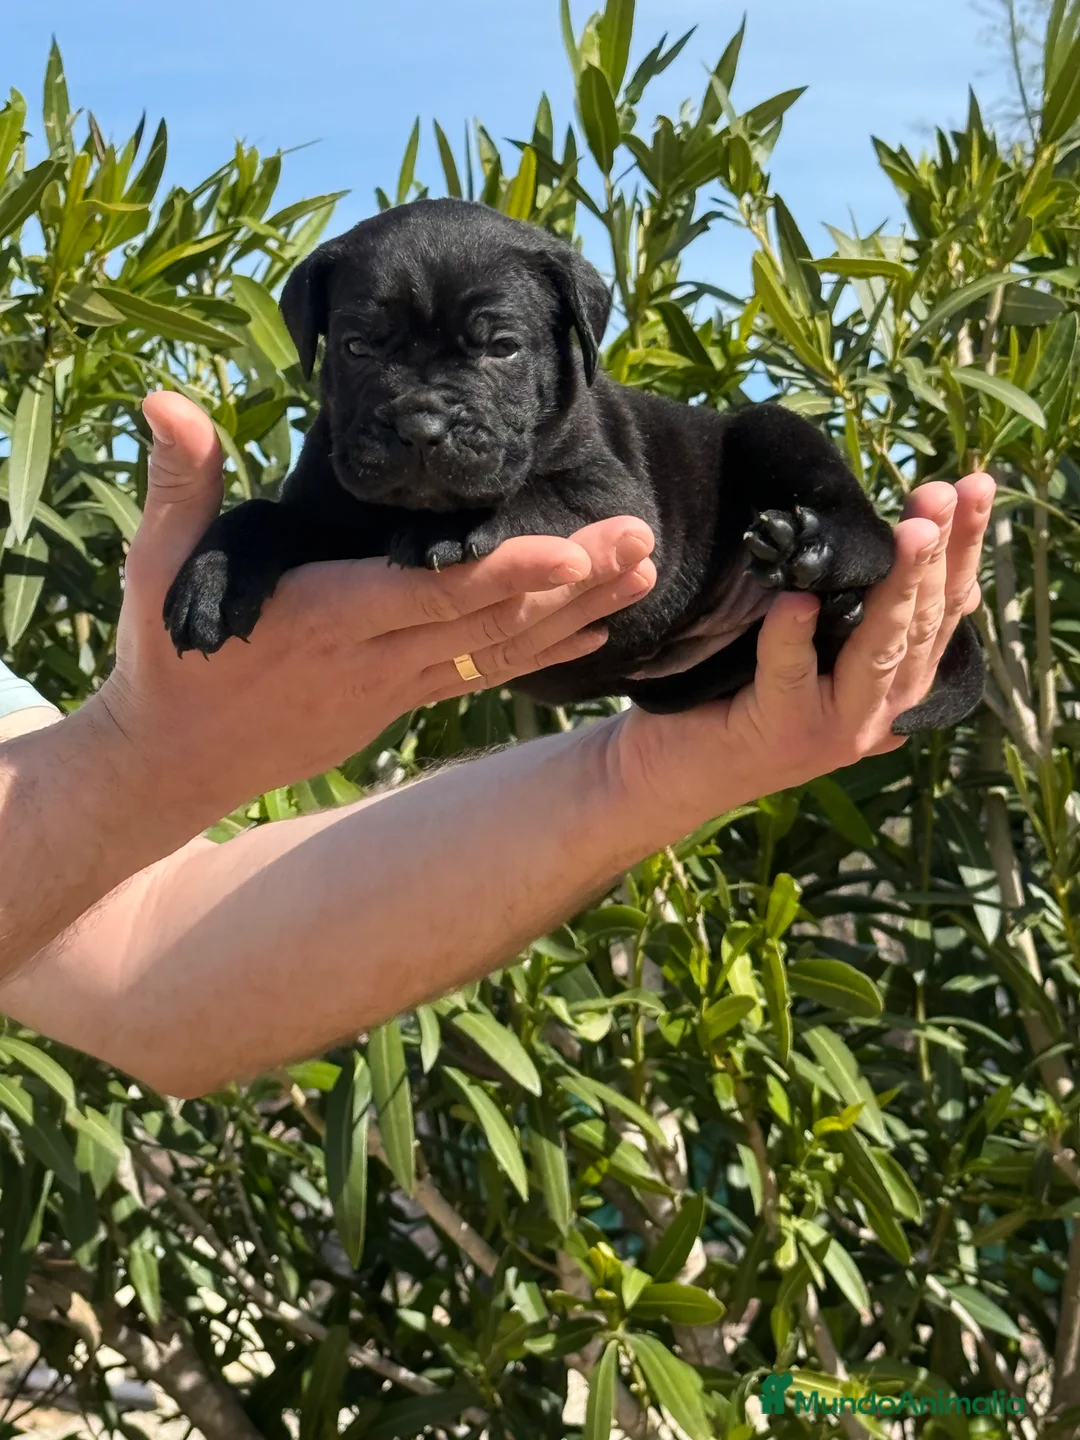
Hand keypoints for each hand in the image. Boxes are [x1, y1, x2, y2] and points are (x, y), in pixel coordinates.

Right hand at [85, 392, 655, 821]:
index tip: (572, 549)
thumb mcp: (160, 569)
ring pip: (501, 650)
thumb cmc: (169, 657)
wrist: (175, 760)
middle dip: (573, 580)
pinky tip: (597, 630)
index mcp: (325, 617)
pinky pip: (486, 675)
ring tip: (643, 570)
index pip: (429, 595)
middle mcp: (375, 659)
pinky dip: (543, 652)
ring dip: (577, 613)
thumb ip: (180, 484)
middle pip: (490, 619)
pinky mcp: (403, 701)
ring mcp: (396, 687)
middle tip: (642, 536)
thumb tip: (164, 400)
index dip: (504, 574)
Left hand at [613, 474, 993, 833]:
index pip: (946, 605)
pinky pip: (791, 674)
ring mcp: (840, 728)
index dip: (964, 546)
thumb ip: (861, 605)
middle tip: (940, 494)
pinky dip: (793, 635)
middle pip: (925, 623)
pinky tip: (796, 600)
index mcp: (900, 680)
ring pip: (880, 650)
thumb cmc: (742, 687)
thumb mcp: (817, 640)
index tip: (976, 485)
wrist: (676, 765)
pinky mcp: (785, 734)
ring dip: (896, 588)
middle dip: (937, 555)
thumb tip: (917, 538)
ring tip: (910, 532)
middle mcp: (884, 708)